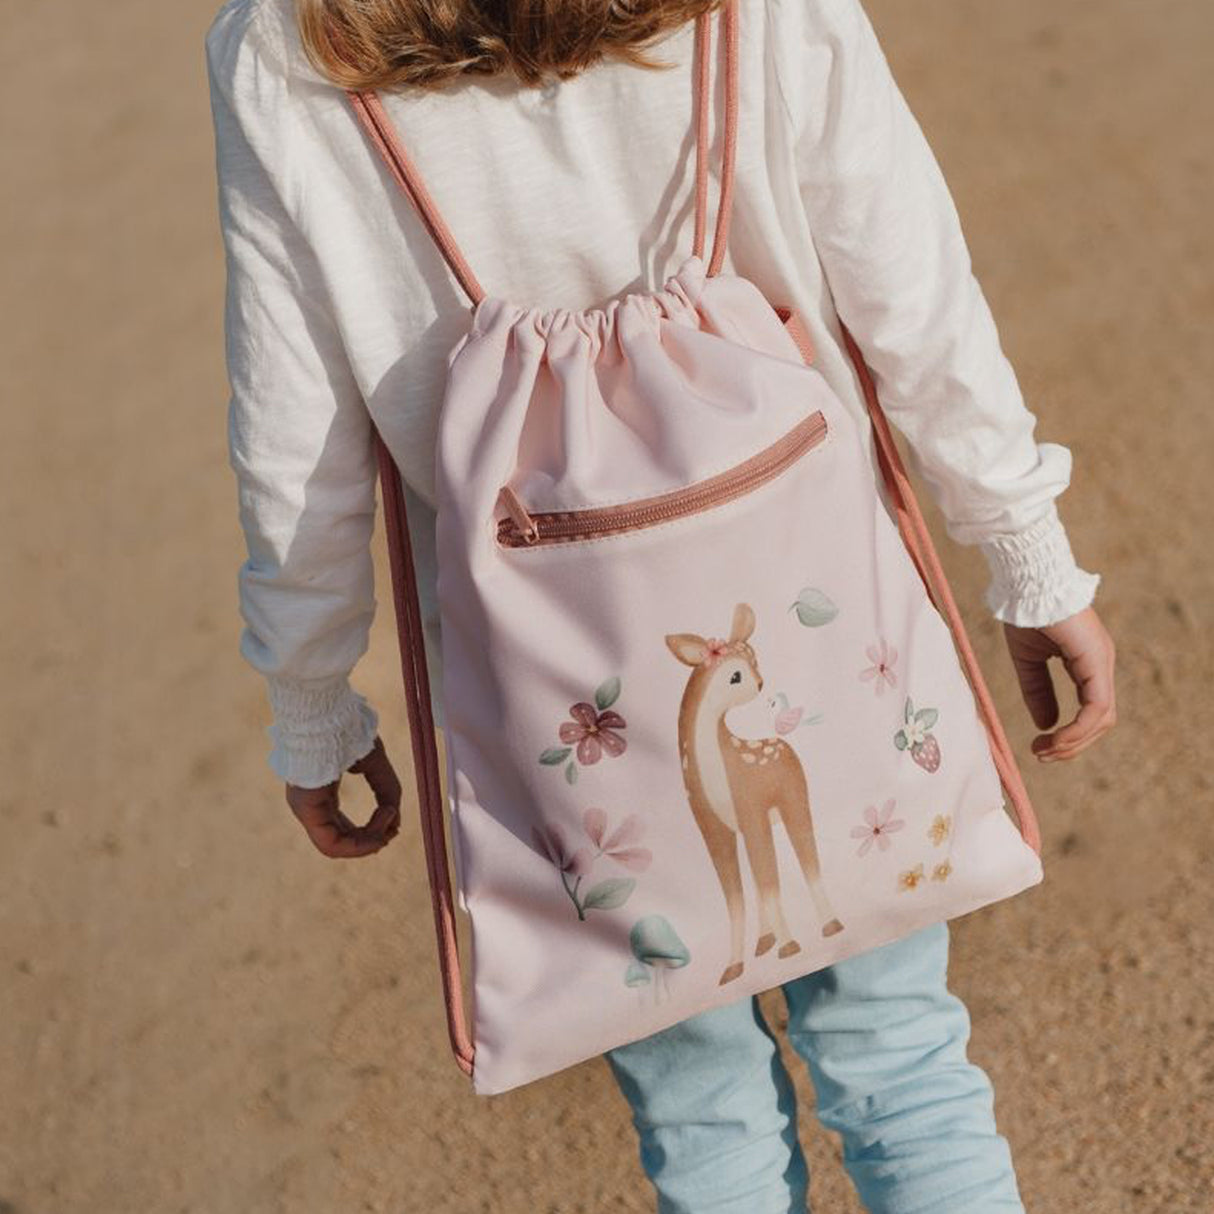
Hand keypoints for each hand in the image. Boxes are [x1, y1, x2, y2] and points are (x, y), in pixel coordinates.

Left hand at [286, 734, 401, 857]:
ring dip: (369, 841)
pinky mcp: (308, 811)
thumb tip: (395, 819)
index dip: (371, 831)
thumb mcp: (374, 763)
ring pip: (337, 847)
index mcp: (321, 794)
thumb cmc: (346, 730)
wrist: (327, 712)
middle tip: (394, 829)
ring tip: (389, 822)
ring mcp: (306, 810)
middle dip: (371, 840)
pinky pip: (332, 844)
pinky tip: (381, 821)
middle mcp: (311, 807)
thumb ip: (386, 790)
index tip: (393, 817)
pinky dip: (361, 841)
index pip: (341, 828)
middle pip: (341, 840)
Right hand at [1003, 606, 1116, 761]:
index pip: (1091, 710)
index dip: (1069, 734)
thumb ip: (1038, 691)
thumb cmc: (1026, 613)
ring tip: (1045, 751)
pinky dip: (1077, 729)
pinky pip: (1095, 707)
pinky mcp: (1096, 662)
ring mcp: (1102, 663)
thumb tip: (1045, 725)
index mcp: (1088, 663)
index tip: (1039, 746)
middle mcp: (1101, 665)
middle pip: (1100, 721)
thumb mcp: (1028, 661)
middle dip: (1072, 745)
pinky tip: (1055, 737)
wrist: (1028, 584)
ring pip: (1101, 718)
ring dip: (1074, 742)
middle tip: (1041, 755)